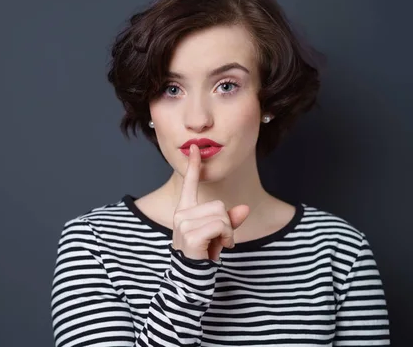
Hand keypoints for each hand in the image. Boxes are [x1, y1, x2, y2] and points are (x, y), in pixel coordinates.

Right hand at [171, 144, 250, 260]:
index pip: (190, 184)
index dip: (194, 166)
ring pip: (221, 215)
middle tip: (218, 240)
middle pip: (218, 204)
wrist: (191, 278)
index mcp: (185, 210)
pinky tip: (218, 248)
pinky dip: (227, 237)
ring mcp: (184, 223)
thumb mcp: (218, 235)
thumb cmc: (203, 255)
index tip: (196, 149)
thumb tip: (244, 208)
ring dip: (227, 232)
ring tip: (218, 244)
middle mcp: (181, 214)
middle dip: (226, 223)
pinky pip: (221, 225)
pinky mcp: (191, 234)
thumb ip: (230, 220)